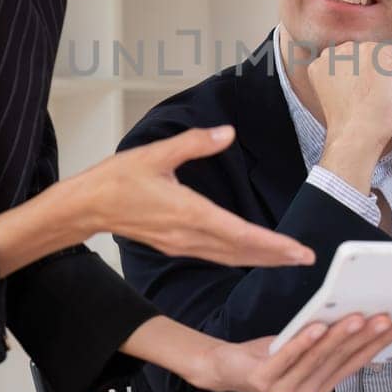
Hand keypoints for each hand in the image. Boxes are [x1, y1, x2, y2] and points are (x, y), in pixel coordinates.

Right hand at [63, 125, 314, 267]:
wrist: (86, 206)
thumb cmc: (117, 179)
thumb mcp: (155, 153)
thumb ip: (194, 142)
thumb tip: (227, 132)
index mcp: (188, 213)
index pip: (239, 234)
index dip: (271, 244)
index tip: (296, 250)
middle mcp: (188, 235)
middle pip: (240, 252)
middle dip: (275, 257)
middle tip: (305, 259)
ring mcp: (181, 244)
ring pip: (229, 257)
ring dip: (259, 259)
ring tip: (288, 259)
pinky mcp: (175, 245)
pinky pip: (215, 256)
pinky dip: (239, 257)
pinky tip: (251, 254)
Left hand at [197, 314, 391, 391]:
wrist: (225, 367)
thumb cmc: (269, 354)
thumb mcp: (303, 345)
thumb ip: (328, 339)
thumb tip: (359, 316)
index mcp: (320, 385)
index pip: (354, 363)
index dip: (378, 345)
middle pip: (339, 360)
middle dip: (365, 338)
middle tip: (386, 317)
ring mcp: (285, 391)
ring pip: (317, 359)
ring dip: (339, 337)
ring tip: (357, 317)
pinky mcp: (263, 382)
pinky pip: (287, 358)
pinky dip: (303, 342)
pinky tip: (316, 326)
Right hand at [306, 41, 391, 193]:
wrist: (354, 135)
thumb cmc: (348, 124)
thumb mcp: (336, 95)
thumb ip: (344, 77)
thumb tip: (366, 72)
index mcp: (321, 63)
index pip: (352, 62)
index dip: (361, 82)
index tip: (359, 100)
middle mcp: (335, 51)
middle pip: (368, 57)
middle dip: (375, 77)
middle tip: (369, 102)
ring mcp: (356, 50)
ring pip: (385, 57)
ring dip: (388, 78)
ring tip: (377, 100)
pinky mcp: (377, 52)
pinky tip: (387, 95)